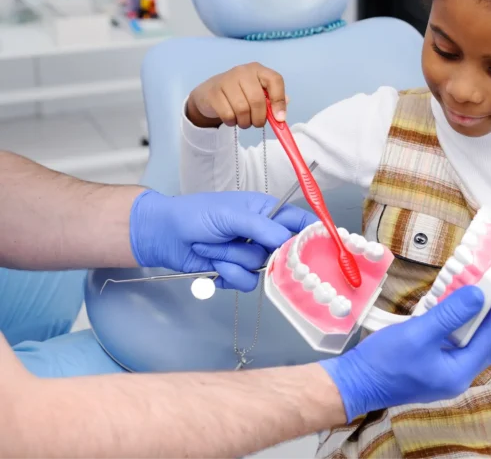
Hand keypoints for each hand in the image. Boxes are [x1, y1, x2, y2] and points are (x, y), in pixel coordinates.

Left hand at [129, 190, 316, 290]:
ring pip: (263, 270)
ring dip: (234, 261)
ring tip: (211, 249)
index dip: (312, 236)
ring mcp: (250, 255)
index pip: (300, 224)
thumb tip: (289, 244)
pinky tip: (212, 266)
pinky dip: (227, 276)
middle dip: (263, 253)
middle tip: (251, 250)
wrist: (164, 235)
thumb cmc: (196, 215)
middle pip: (285, 253)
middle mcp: (263, 234)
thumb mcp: (231, 215)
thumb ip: (263, 228)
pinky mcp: (237, 273)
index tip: (320, 250)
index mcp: (268, 212)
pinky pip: (247, 283)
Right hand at [186, 62, 288, 128]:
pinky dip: (232, 122)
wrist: (211, 93)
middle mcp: (243, 71)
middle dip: (259, 118)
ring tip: (244, 121)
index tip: (279, 118)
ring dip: (245, 122)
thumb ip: (272, 101)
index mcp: (258, 70)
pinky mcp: (213, 92)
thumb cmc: (240, 94)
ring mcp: (226, 80)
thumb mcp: (258, 93)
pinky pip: (228, 114)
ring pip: (242, 109)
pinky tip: (231, 119)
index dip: (279, 100)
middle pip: (257, 100)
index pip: (275, 80)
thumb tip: (281, 114)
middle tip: (257, 123)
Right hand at [321, 272, 490, 420]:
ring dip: (483, 316)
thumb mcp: (418, 333)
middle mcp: (458, 375)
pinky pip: (458, 341)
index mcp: (460, 372)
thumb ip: (450, 315)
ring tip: (489, 289)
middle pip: (489, 341)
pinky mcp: (433, 366)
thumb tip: (479, 295)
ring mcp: (446, 372)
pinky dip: (463, 322)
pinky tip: (460, 305)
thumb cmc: (383, 362)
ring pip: (474, 341)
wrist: (353, 384)